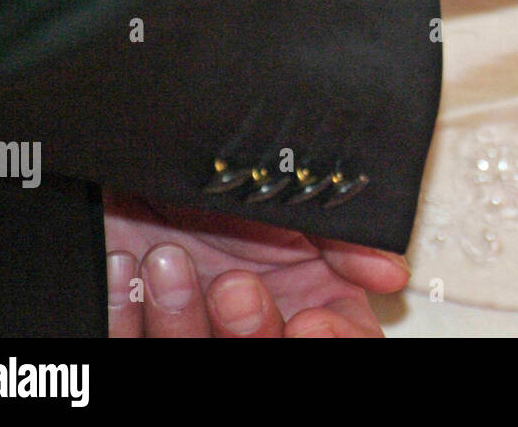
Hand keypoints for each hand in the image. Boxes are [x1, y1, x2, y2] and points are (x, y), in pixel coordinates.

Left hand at [104, 191, 405, 336]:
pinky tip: (130, 270)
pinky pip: (129, 345)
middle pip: (270, 359)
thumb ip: (342, 233)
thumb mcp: (290, 195)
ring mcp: (195, 331)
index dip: (332, 341)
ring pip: (193, 360)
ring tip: (168, 260)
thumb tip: (389, 273)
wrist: (143, 156)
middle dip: (249, 331)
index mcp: (310, 297)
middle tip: (233, 285)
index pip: (344, 342)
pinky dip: (129, 309)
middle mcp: (256, 323)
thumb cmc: (217, 172)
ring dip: (179, 316)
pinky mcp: (136, 330)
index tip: (310, 321)